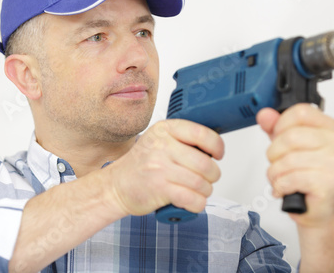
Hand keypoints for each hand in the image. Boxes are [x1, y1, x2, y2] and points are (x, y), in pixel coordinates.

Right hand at [106, 119, 223, 216]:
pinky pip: (192, 198)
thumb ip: (183, 139)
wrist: (116, 186)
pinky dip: (198, 203)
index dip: (217, 146)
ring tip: (199, 190)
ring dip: (206, 191)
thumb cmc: (141, 164)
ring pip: (201, 183)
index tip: (217, 154)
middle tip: (208, 178)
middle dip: (213, 175)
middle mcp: (162, 146)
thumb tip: (214, 147)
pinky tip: (193, 201)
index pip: (201, 133)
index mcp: (165, 129)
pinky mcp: (159, 189)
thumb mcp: (159, 139)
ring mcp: (160, 168)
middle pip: (205, 163)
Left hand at [256, 104, 333, 227]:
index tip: (278, 136)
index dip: (281, 125)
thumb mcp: (286, 146)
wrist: (314, 208)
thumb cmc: (303, 175)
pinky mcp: (328, 184)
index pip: (300, 112)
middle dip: (274, 153)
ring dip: (275, 173)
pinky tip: (286, 189)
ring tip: (281, 179)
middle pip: (291, 136)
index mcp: (328, 128)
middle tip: (278, 163)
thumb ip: (275, 128)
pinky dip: (280, 186)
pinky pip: (291, 178)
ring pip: (288, 159)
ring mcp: (333, 163)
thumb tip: (265, 115)